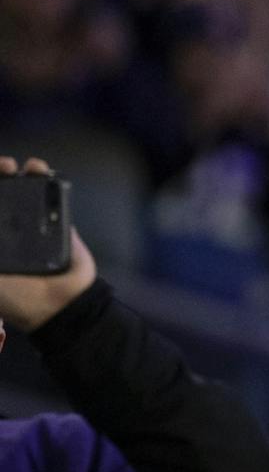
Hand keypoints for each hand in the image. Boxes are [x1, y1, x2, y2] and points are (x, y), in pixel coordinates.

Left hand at [0, 156, 95, 331]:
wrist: (60, 304)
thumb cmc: (15, 297)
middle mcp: (10, 229)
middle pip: (1, 195)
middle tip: (1, 170)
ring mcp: (35, 223)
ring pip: (23, 190)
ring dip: (18, 174)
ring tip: (15, 167)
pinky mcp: (60, 220)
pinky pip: (52, 195)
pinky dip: (46, 178)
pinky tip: (39, 169)